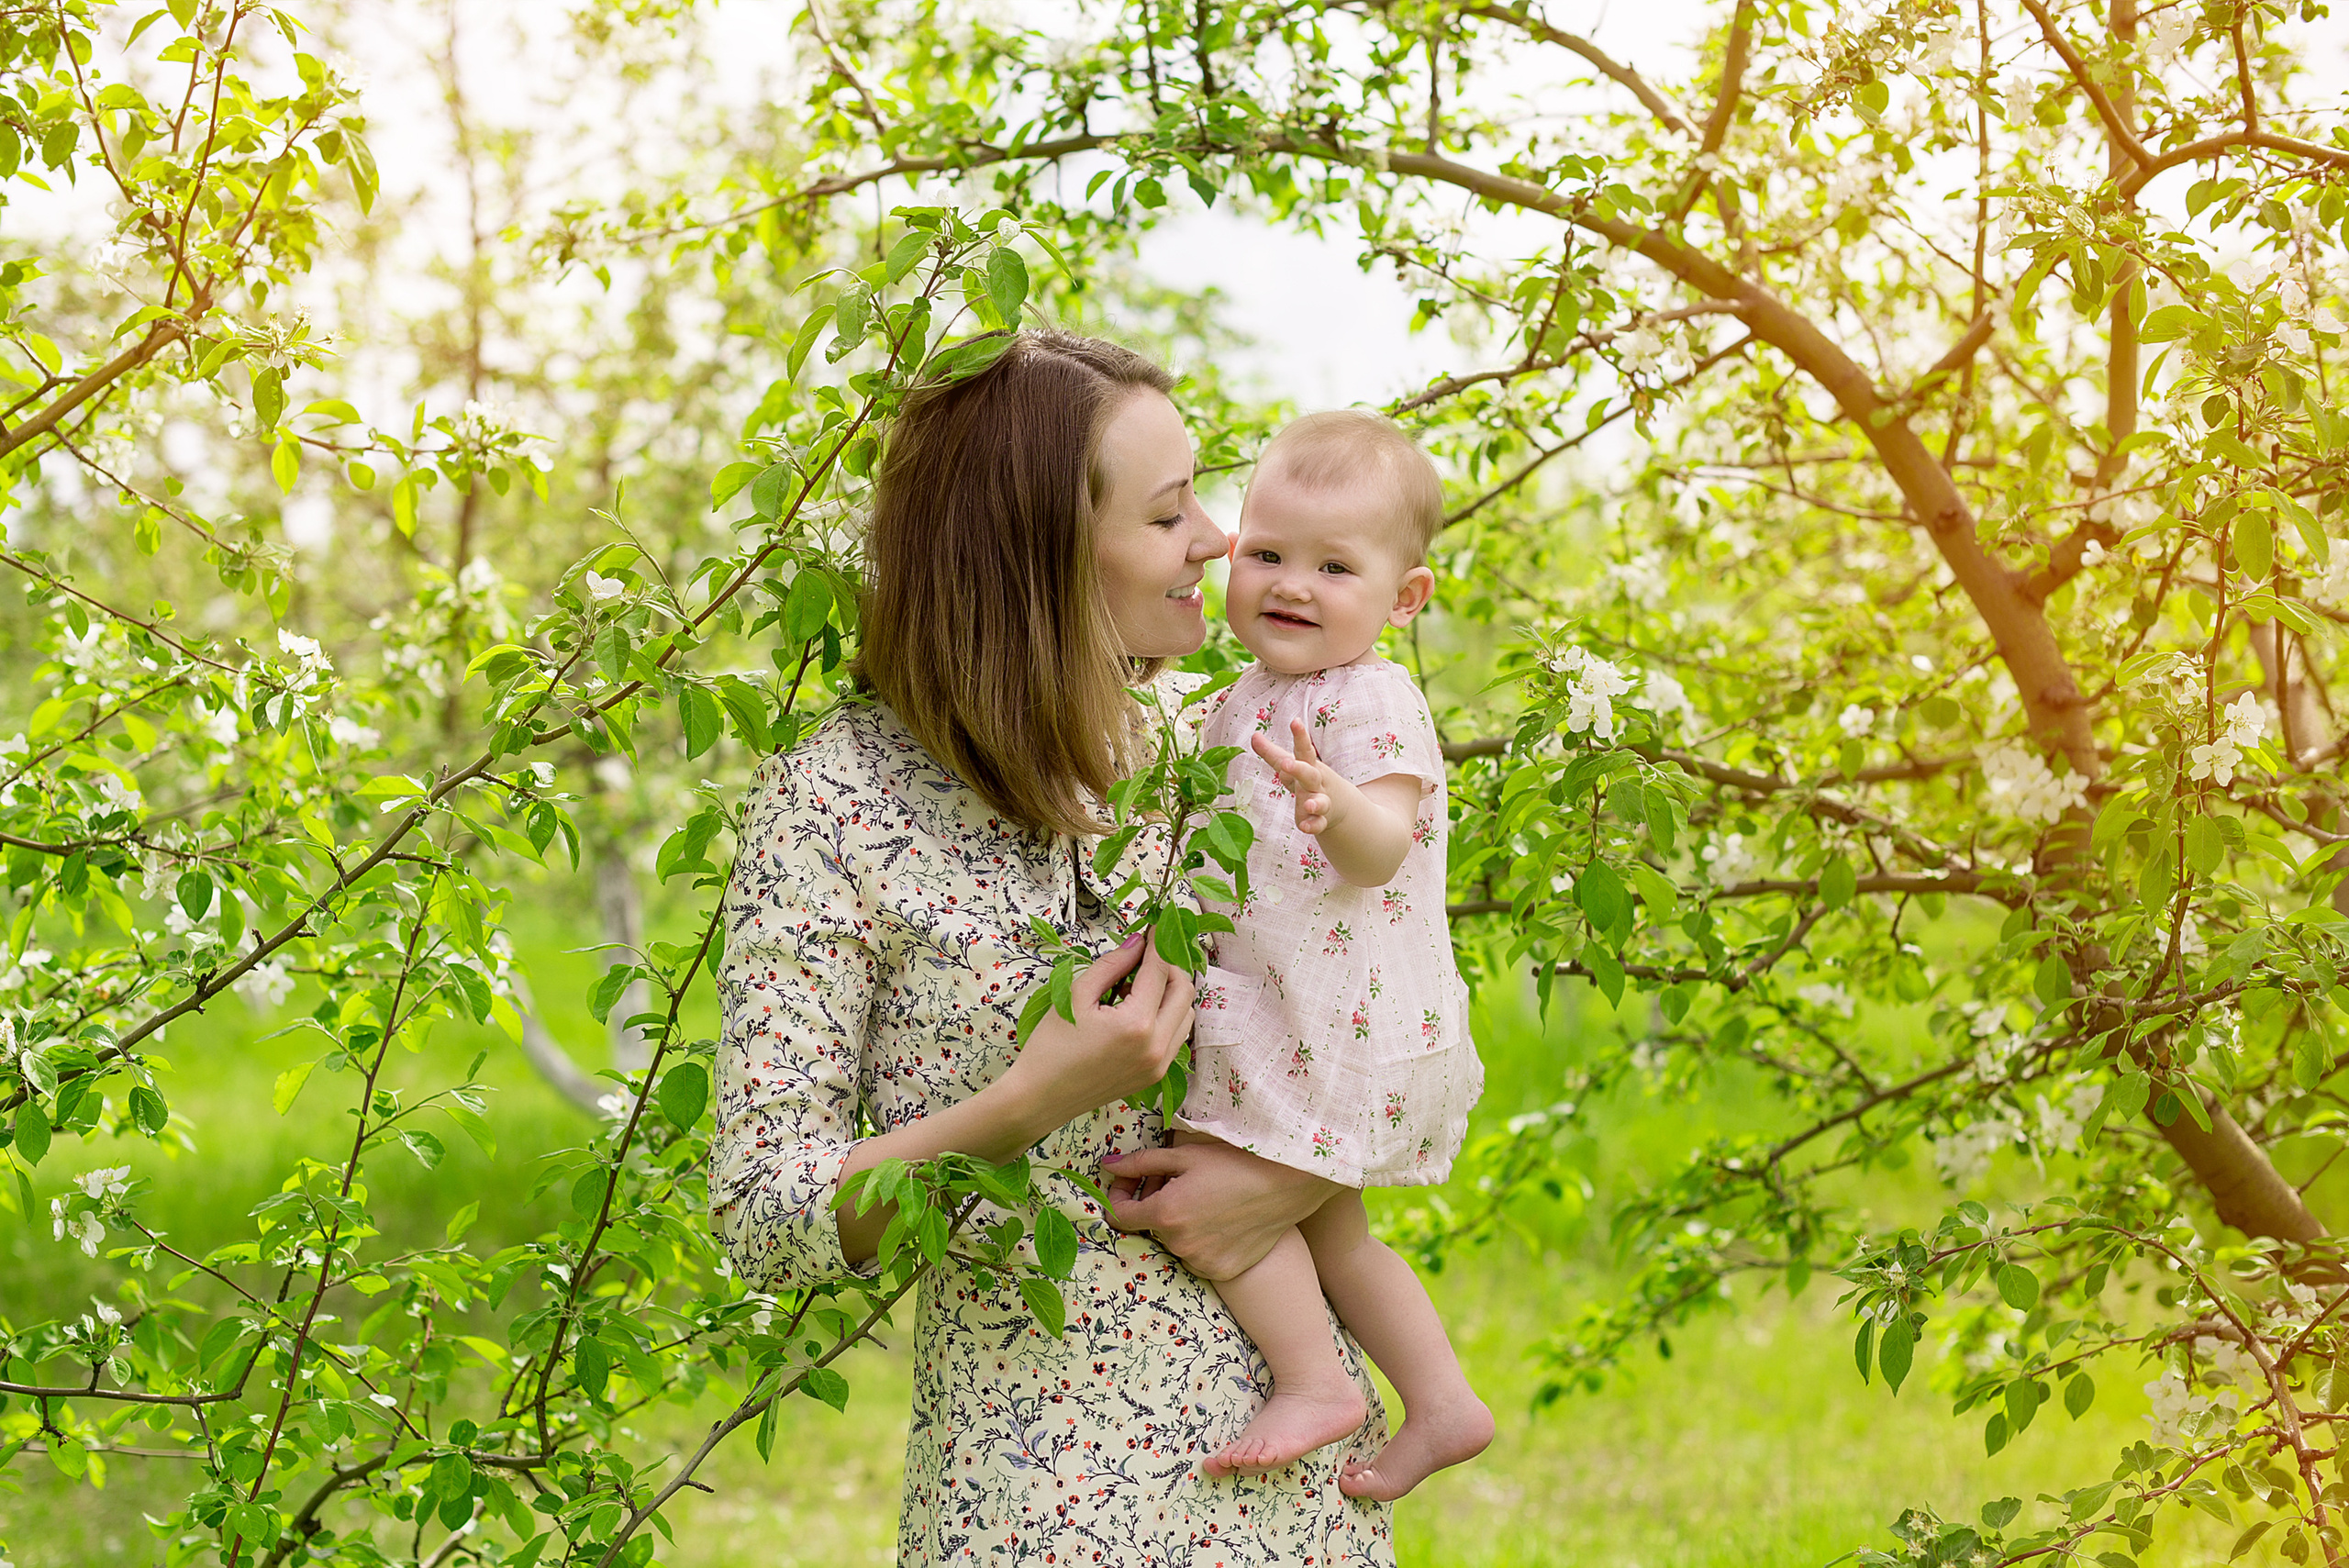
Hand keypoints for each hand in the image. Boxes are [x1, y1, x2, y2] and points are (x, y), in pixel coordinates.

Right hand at [998, 930, 1194, 1134]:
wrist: (1040, 1098)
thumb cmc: (1051, 1046)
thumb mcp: (1076, 996)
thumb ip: (1112, 965)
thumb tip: (1137, 943)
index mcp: (1136, 1024)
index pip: (1160, 971)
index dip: (1158, 944)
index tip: (1152, 927)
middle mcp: (1157, 1046)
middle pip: (1184, 991)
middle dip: (1170, 966)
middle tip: (1147, 954)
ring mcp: (1160, 1064)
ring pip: (1186, 1014)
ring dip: (1170, 992)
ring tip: (1137, 985)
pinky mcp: (1155, 1075)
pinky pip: (1176, 1036)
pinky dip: (1167, 1015)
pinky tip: (1139, 1009)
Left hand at [1100, 1140, 1340, 1279]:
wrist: (1285, 1184)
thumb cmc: (1235, 1162)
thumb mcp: (1185, 1154)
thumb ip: (1141, 1163)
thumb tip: (1107, 1166)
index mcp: (1165, 1213)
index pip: (1119, 1215)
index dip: (1119, 1196)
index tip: (1131, 1181)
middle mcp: (1179, 1244)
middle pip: (1151, 1226)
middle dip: (1155, 1203)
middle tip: (1179, 1180)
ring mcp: (1201, 1262)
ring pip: (1175, 1242)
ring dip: (1179, 1223)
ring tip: (1204, 1198)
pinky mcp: (1222, 1271)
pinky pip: (1199, 1257)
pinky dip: (1202, 1241)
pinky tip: (1221, 1219)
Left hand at [1251, 718, 1340, 835]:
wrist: (1337, 803)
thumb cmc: (1307, 779)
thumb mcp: (1291, 765)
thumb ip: (1272, 753)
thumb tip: (1253, 735)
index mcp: (1307, 765)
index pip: (1304, 749)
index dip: (1300, 736)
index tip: (1295, 721)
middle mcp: (1315, 782)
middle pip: (1309, 774)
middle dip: (1299, 768)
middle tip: (1286, 763)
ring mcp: (1320, 801)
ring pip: (1320, 801)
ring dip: (1315, 803)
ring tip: (1308, 805)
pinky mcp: (1319, 819)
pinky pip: (1318, 823)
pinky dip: (1313, 825)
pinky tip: (1305, 827)